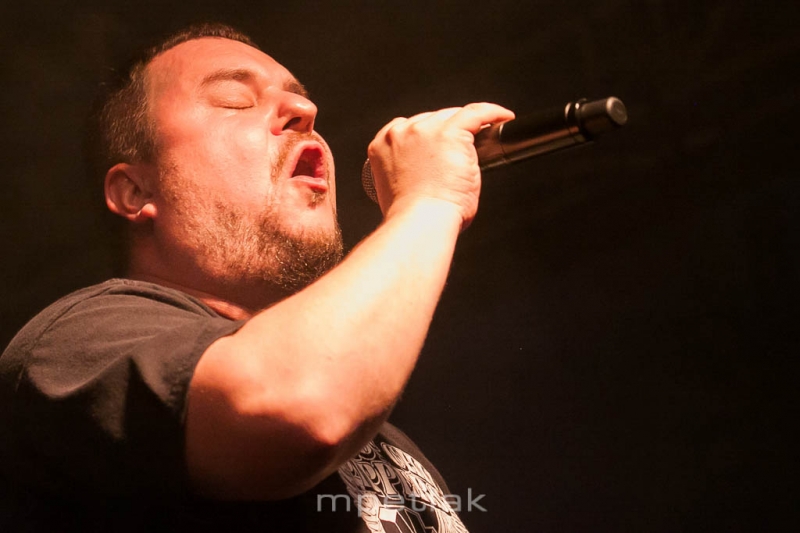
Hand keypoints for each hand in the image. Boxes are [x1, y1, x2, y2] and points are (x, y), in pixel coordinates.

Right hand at [367, 103, 514, 228]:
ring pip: (452, 116)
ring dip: (469, 123)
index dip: (426, 133)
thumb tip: (432, 174)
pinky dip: (492, 113)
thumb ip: (409, 172)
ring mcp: (426, 130)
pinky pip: (476, 113)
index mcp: (383, 145)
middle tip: (464, 148)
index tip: (439, 141)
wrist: (420, 221)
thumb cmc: (412, 217)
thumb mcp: (398, 189)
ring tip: (486, 132)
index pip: (407, 128)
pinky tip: (503, 117)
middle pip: (431, 119)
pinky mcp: (451, 133)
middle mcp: (402, 133)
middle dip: (447, 131)